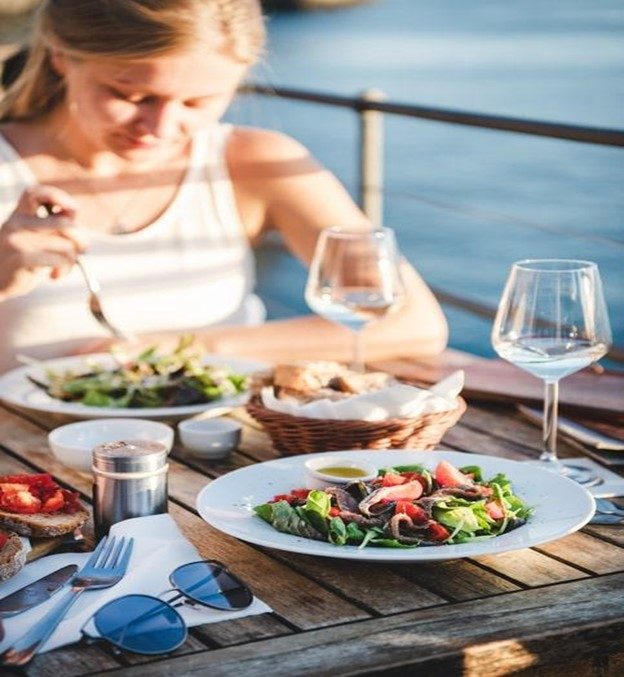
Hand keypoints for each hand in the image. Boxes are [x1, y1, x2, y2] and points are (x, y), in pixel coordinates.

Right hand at [0, 185, 84, 299]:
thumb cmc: (21, 262)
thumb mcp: (34, 239)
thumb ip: (53, 229)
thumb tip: (76, 225)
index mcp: (20, 214)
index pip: (34, 193)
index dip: (57, 196)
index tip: (71, 210)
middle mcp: (17, 223)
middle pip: (65, 223)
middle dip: (80, 240)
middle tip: (79, 251)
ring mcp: (17, 240)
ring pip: (65, 246)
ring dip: (71, 261)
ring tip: (62, 268)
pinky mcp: (20, 258)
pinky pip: (57, 260)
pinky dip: (63, 269)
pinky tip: (54, 275)